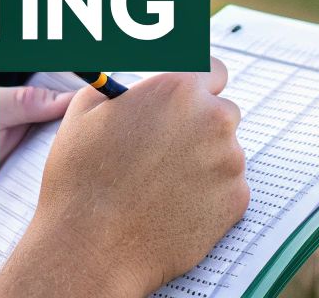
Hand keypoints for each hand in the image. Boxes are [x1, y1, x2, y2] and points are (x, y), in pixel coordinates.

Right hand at [0, 58, 249, 297]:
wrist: (91, 249)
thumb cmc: (82, 181)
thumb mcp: (85, 111)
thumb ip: (118, 86)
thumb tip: (128, 83)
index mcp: (178, 90)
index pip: (213, 69)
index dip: (199, 85)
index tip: (190, 99)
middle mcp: (212, 119)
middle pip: (222, 111)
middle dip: (200, 126)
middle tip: (167, 149)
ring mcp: (229, 161)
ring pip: (226, 151)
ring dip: (204, 161)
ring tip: (161, 184)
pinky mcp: (236, 200)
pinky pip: (229, 188)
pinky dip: (209, 195)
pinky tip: (173, 205)